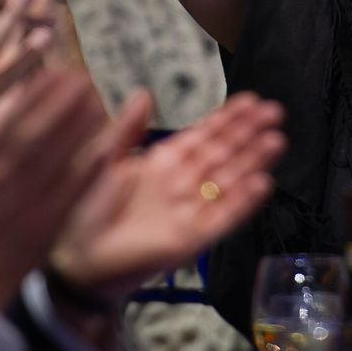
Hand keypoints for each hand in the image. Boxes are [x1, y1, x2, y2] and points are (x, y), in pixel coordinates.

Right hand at [0, 65, 112, 308]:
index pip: (10, 122)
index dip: (35, 96)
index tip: (56, 73)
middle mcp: (3, 179)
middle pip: (37, 137)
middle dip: (62, 106)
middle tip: (85, 80)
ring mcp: (27, 203)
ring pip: (57, 161)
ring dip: (79, 131)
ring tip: (98, 103)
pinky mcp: (48, 223)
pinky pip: (71, 194)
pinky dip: (87, 171)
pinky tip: (104, 149)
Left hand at [53, 91, 285, 300]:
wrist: (75, 257)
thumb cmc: (85, 211)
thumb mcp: (104, 161)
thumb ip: (127, 129)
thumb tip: (144, 93)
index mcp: (163, 163)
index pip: (203, 135)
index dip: (227, 118)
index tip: (251, 100)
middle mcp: (182, 184)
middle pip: (223, 154)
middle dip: (248, 133)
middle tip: (275, 111)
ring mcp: (189, 211)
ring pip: (228, 181)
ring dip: (252, 162)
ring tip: (276, 140)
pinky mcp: (190, 239)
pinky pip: (222, 217)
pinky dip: (242, 202)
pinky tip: (262, 184)